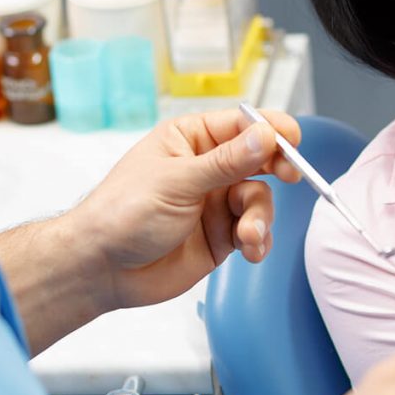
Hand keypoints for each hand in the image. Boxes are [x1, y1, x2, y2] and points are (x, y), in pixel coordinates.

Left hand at [73, 108, 301, 310]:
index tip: (292, 141)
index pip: (241, 125)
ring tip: (248, 236)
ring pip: (259, 199)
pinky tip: (250, 250)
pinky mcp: (220, 236)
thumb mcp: (177, 181)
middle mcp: (206, 167)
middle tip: (291, 176)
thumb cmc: (123, 213)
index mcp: (190, 139)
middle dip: (277, 168)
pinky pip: (254, 232)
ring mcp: (214, 202)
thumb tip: (265, 136)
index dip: (270, 130)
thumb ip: (226, 162)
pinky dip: (259, 240)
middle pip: (259, 159)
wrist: (102, 269)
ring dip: (260, 216)